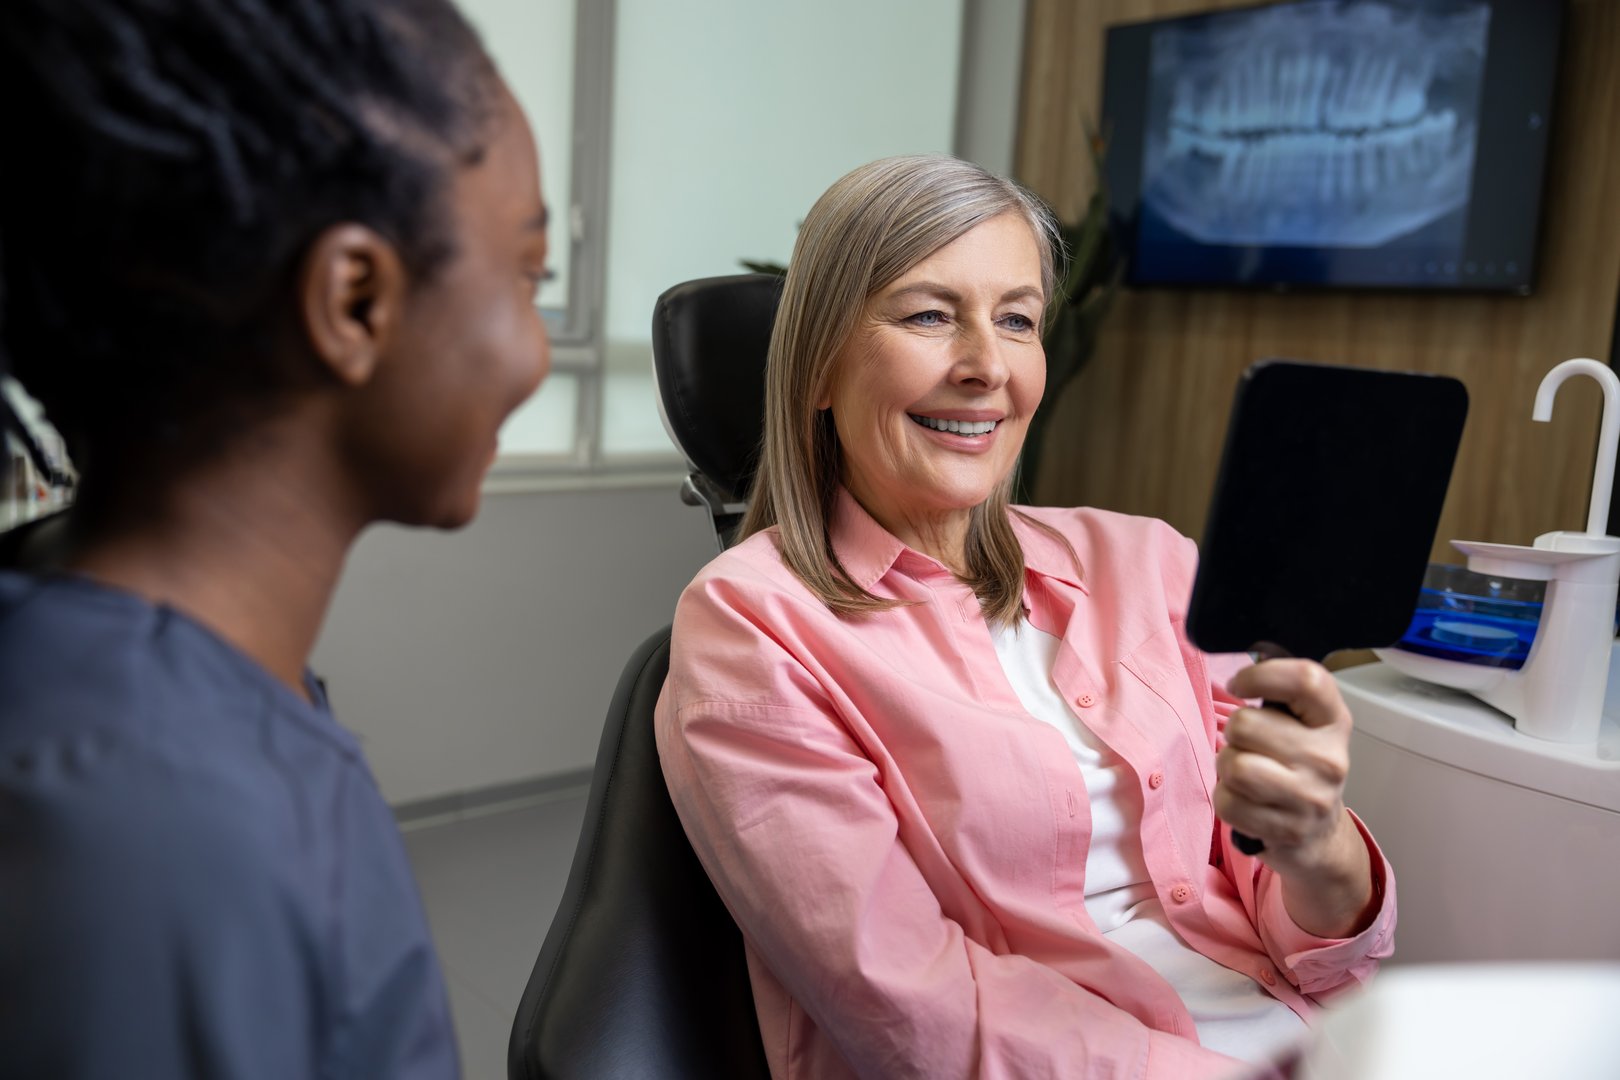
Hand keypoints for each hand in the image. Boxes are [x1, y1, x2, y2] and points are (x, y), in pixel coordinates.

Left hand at [1215, 658, 1375, 937]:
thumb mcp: (1303, 726)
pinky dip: (1227, 801)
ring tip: (1246, 775)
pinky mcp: (1287, 830)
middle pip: (1246, 724)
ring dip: (1227, 768)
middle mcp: (1329, 757)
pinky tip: (1248, 802)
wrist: (1319, 834)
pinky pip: (1228, 803)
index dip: (1261, 674)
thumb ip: (1281, 695)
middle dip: (1234, 735)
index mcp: (1333, 721)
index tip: (1240, 684)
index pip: (1306, 679)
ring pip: (1234, 765)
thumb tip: (1249, 660)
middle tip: (1249, 748)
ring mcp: (1311, 797)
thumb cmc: (1299, 767)